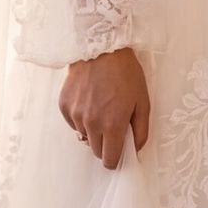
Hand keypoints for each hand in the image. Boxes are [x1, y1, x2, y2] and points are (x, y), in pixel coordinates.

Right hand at [59, 48, 151, 167]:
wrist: (101, 47)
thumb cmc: (125, 73)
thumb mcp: (142, 101)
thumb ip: (141, 130)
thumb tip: (137, 149)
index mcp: (112, 125)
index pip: (109, 159)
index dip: (115, 159)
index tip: (118, 153)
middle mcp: (91, 123)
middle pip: (95, 150)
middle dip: (105, 144)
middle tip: (112, 126)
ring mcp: (76, 115)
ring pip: (84, 136)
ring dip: (93, 129)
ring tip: (101, 107)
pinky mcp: (64, 105)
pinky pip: (73, 122)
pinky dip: (81, 118)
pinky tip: (89, 101)